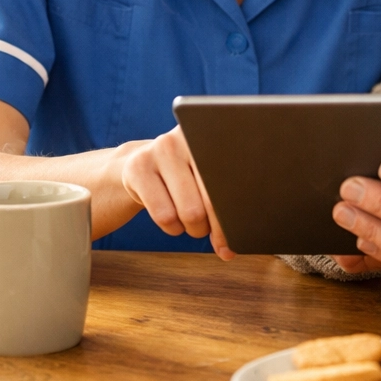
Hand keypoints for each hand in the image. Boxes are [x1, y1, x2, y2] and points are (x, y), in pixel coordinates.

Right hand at [121, 126, 234, 260]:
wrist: (140, 165)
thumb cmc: (186, 175)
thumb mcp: (209, 174)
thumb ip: (229, 196)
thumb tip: (234, 245)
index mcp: (213, 135)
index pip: (234, 180)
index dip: (238, 211)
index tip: (241, 232)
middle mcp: (187, 137)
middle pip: (213, 198)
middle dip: (218, 226)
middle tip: (216, 233)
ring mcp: (160, 149)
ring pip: (190, 211)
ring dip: (195, 228)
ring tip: (194, 222)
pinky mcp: (139, 168)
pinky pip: (165, 216)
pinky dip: (174, 228)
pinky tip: (174, 220)